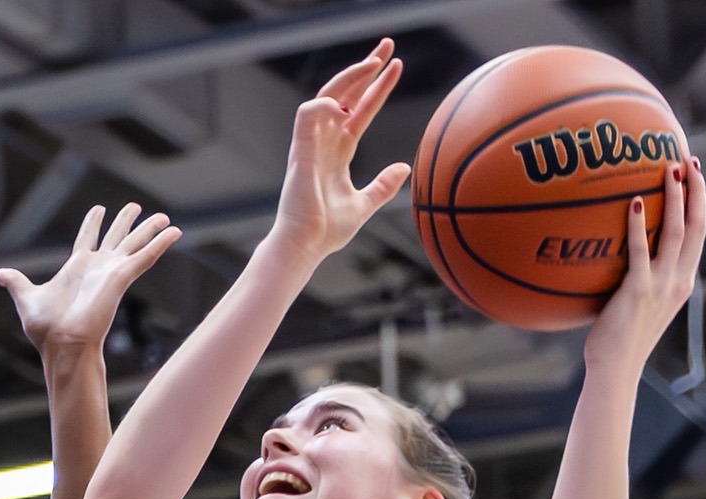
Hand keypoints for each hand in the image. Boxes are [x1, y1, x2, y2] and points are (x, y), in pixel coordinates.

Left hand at [0, 203, 180, 357]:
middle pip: (116, 237)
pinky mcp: (122, 278)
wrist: (63, 343)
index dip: (93, 223)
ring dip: (149, 229)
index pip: (88, 238)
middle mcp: (97, 268)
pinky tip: (174, 232)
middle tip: (135, 206)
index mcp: (77, 268)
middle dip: (125, 222)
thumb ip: (16, 282)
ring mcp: (112, 272)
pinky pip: (145, 257)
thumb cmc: (46, 328)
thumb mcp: (26, 296)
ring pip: (134, 244)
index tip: (99, 209)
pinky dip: (160, 244)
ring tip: (163, 217)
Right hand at [266, 38, 410, 263]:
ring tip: (374, 63)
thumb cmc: (327, 231)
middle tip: (388, 45)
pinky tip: (342, 102)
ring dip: (350, 77)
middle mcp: (325, 141)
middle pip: (346, 93)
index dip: (378, 89)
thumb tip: (405, 168)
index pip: (361, 110)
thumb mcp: (364, 204)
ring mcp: (311, 143)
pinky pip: (307, 114)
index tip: (397, 68)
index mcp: (339, 151)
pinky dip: (323, 103)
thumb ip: (382, 185)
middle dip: (366, 68)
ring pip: (327, 95)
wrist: (306, 246)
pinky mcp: (300, 151)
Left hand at [582, 155, 705, 376]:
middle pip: (698, 226)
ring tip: (669, 169)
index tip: (696, 175)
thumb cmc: (620, 338)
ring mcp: (661, 285)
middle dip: (697, 190)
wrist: (616, 368)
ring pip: (677, 233)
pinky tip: (636, 202)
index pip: (700, 235)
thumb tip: (626, 250)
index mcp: (683, 282)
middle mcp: (679, 281)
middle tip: (691, 160)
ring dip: (676, 198)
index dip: (700, 202)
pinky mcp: (638, 290)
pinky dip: (640, 225)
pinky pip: (640, 251)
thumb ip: (642, 277)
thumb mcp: (641, 303)